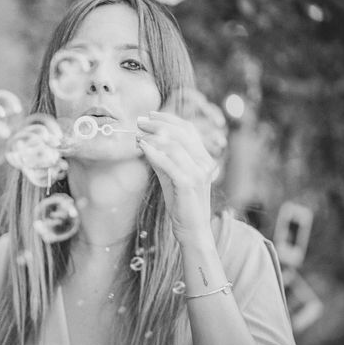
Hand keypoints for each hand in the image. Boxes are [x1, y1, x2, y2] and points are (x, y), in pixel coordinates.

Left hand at [136, 110, 216, 243]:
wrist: (192, 230)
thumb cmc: (181, 203)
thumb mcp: (170, 176)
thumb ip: (161, 158)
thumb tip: (144, 141)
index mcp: (204, 158)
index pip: (188, 129)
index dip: (169, 119)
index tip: (150, 114)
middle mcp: (205, 163)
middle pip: (181, 133)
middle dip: (158, 124)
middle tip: (140, 121)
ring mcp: (199, 173)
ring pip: (175, 146)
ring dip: (153, 137)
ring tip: (138, 135)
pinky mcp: (188, 184)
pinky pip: (169, 163)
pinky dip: (154, 153)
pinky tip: (142, 148)